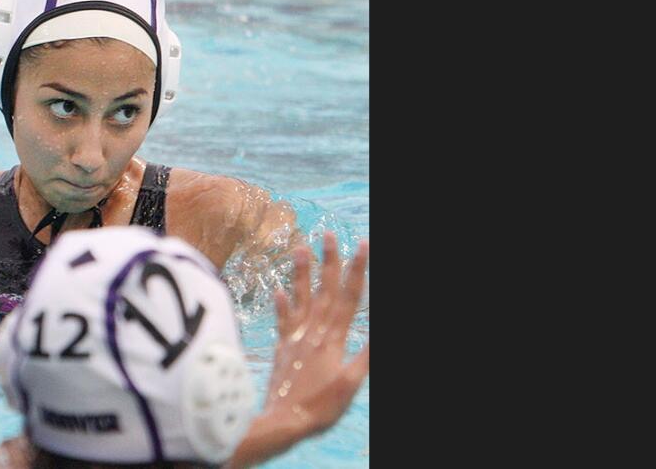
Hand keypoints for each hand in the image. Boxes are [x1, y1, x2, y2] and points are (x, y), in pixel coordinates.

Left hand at [264, 231, 369, 437]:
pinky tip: (277, 290)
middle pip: (324, 290)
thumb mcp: (350, 384)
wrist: (282, 421)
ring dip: (301, 272)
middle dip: (329, 261)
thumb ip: (365, 355)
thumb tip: (377, 332)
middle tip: (328, 233)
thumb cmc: (319, 407)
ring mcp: (296, 338)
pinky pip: (282, 321)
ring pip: (300, 298)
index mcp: (333, 339)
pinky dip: (281, 304)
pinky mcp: (283, 348)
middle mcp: (314, 332)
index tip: (362, 246)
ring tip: (299, 247)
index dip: (357, 270)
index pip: (349, 298)